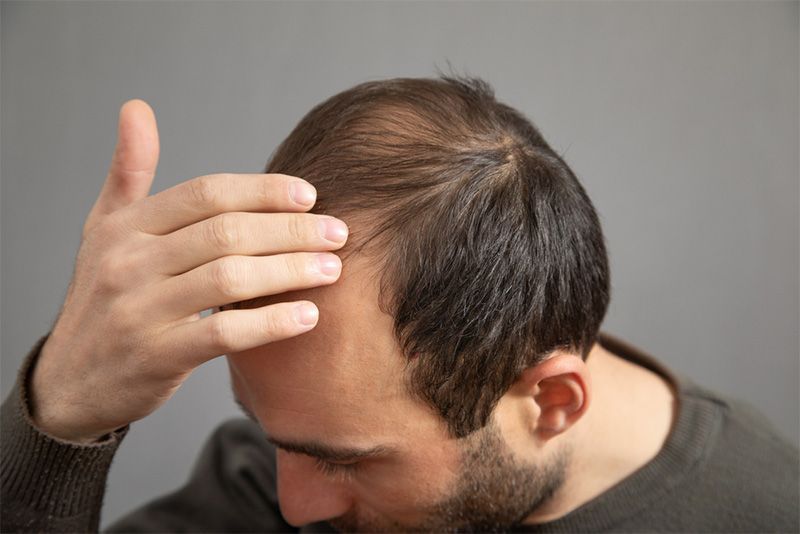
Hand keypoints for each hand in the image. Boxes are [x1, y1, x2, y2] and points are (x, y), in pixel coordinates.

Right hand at [28, 100, 347, 442]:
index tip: (309, 196)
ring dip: (291, 270)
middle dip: (291, 230)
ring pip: (231, 278)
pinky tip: (308, 316)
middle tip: (337, 233)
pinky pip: (224, 332)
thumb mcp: (104, 231)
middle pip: (227, 232)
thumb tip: (137, 108)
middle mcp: (129, 262)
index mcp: (126, 227)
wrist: (72, 381)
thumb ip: (129, 173)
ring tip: (332, 269)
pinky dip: (271, 322)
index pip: (207, 194)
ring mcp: (140, 310)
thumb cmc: (103, 299)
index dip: (263, 191)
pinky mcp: (156, 356)